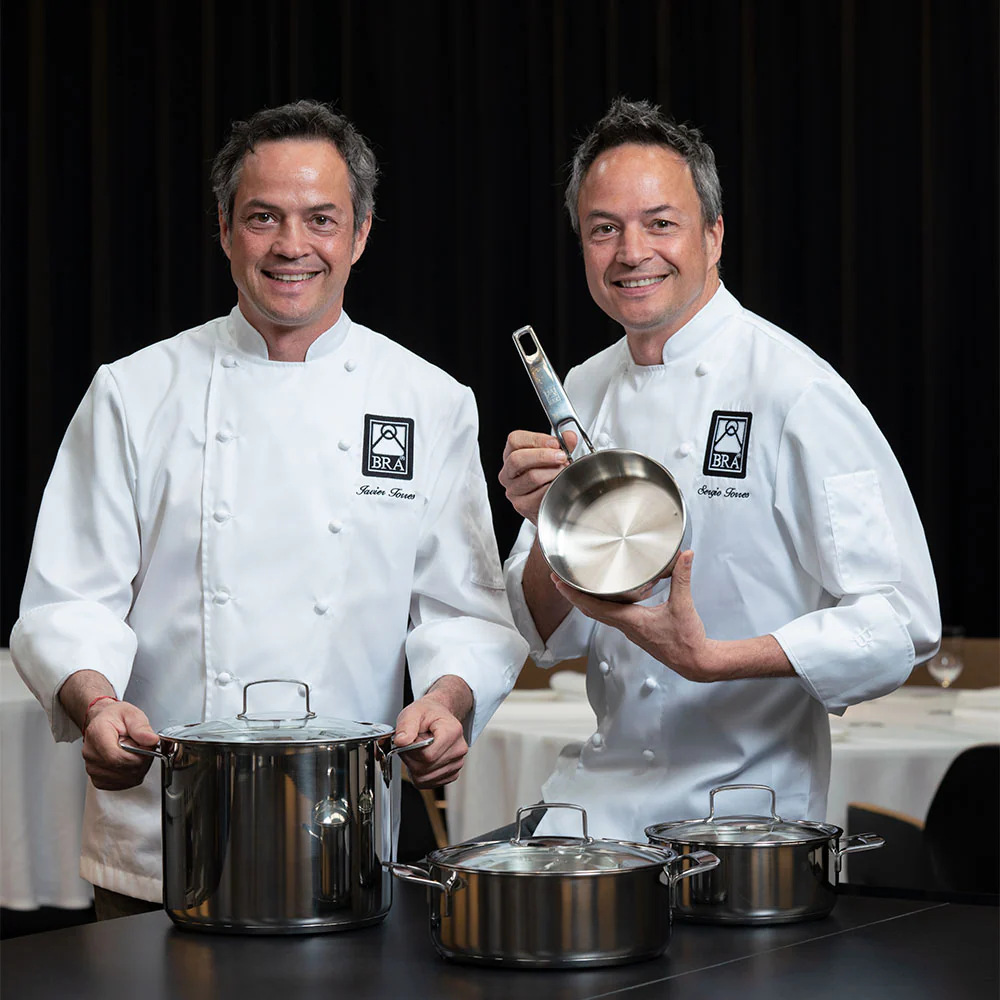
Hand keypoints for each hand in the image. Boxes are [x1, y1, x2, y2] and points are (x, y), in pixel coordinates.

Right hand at [83, 699, 160, 789]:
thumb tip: (151, 740)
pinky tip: (130, 763)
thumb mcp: (131, 714)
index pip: (115, 757)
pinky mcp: (97, 779)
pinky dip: (130, 776)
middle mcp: (91, 753)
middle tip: (145, 749)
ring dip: (137, 769)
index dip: (137, 757)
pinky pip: (119, 784)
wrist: (103, 721)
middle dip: (141, 761)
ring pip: (123, 779)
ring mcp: (92, 768)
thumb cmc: (115, 717)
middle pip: (121, 769)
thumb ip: (141, 727)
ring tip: (137, 754)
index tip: (149, 749)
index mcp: (97, 734)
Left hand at [393, 680, 471, 787]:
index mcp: (452, 731)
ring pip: (426, 778)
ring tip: (417, 750)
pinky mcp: (453, 773)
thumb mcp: (413, 712)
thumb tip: (401, 741)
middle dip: (410, 759)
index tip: (409, 740)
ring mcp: (457, 763)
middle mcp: (459, 749)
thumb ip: (406, 726)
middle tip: (410, 744)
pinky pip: (429, 783)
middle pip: (425, 768)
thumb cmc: (427, 714)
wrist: (437, 716)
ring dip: (414, 767)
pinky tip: (422, 759)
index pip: (427, 755)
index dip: (411, 751)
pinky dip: (420, 774)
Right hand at [499, 429, 576, 524]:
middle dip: (544, 456)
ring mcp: (513, 490)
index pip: (515, 440)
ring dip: (553, 473)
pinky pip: (540, 494)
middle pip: (518, 459)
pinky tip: (560, 485)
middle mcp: (507, 473)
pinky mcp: (522, 505)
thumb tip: (570, 437)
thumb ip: (562, 445)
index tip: (555, 442)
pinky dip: (554, 488)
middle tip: (562, 457)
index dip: (536, 439)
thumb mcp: (555, 456)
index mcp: (511, 455)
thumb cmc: (548, 477)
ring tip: (564, 472)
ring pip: (532, 477)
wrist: (549, 504)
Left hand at [552, 550, 715, 681]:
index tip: (559, 583)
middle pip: (590, 611)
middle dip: (572, 596)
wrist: (695, 662)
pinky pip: (610, 618)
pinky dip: (599, 607)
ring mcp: (630, 631)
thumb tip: (685, 555)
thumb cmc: (687, 640)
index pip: (594, 607)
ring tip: (574, 586)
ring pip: (598, 615)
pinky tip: (602, 598)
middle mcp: (626, 627)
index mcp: (632, 620)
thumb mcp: (684, 605)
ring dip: (584, 601)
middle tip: (558, 580)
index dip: (574, 595)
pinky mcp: (636, 632)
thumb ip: (682, 578)